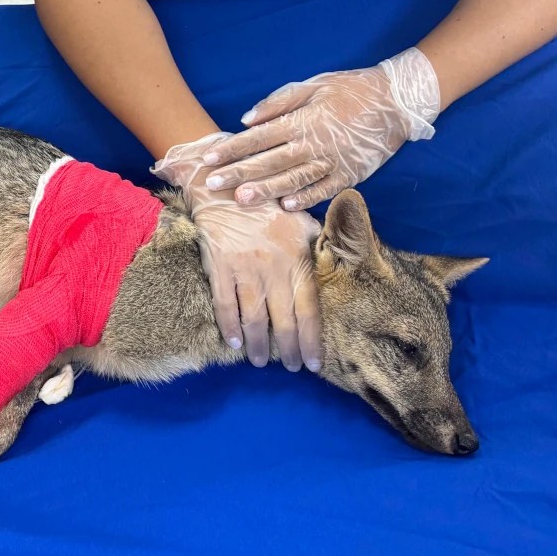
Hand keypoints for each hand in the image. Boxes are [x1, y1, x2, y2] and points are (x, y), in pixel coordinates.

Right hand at [153, 135, 322, 371]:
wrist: (226, 187)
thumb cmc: (269, 205)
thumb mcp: (303, 222)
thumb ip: (320, 247)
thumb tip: (336, 268)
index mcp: (298, 259)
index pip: (310, 310)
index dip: (312, 341)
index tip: (314, 363)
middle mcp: (274, 267)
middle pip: (284, 321)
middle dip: (288, 350)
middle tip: (289, 368)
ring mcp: (245, 268)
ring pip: (253, 319)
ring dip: (258, 345)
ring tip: (261, 361)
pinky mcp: (219, 267)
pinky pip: (225, 305)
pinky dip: (229, 327)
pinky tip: (234, 344)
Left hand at [203, 48, 439, 210]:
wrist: (398, 100)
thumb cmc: (351, 89)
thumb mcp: (314, 85)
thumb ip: (278, 103)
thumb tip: (246, 120)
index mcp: (301, 120)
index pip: (258, 138)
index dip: (232, 149)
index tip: (209, 159)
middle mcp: (313, 143)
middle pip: (269, 161)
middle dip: (238, 173)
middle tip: (212, 184)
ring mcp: (332, 161)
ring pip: (293, 179)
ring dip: (265, 190)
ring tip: (241, 200)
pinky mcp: (350, 174)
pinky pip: (324, 190)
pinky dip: (306, 198)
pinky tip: (286, 207)